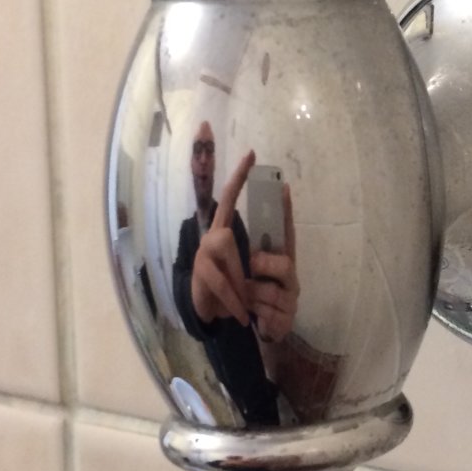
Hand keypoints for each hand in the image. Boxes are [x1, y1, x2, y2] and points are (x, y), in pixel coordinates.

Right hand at [191, 149, 254, 325]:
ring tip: (246, 306)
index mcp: (226, 232)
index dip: (239, 177)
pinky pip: (219, 283)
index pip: (231, 199)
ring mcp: (202, 255)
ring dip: (236, 285)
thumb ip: (259, 253)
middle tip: (246, 287)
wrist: (212, 314)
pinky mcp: (199, 274)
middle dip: (237, 265)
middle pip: (225, 237)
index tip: (252, 154)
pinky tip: (242, 315)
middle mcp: (212, 238)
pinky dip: (233, 301)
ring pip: (221, 259)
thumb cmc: (235, 288)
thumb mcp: (250, 268)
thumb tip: (272, 243)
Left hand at [247, 183, 298, 343]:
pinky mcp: (288, 317)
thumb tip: (225, 233)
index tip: (283, 187)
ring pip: (271, 291)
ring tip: (244, 299)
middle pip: (286, 262)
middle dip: (264, 266)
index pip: (285, 231)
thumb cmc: (250, 297)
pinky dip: (251, 312)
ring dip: (249, 296)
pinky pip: (267, 312)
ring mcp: (292, 296)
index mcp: (279, 259)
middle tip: (250, 267)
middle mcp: (291, 275)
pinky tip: (250, 315)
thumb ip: (242, 257)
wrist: (260, 330)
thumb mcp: (244, 274)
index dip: (285, 211)